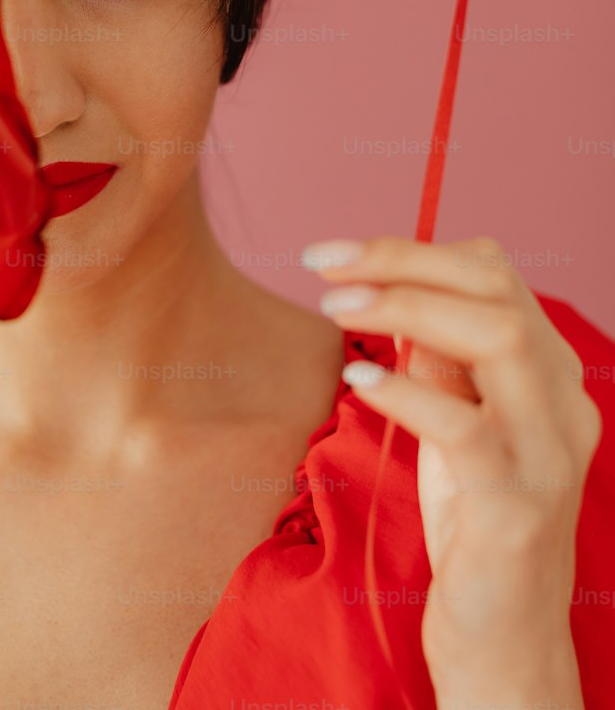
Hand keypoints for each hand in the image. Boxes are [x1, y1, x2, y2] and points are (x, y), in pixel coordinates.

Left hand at [301, 234, 601, 705]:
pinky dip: (408, 392)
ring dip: (406, 308)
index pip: (494, 273)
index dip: (413, 250)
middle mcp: (564, 402)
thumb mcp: (451, 418)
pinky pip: (467, 429)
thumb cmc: (471, 517)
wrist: (503, 636)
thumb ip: (434, 356)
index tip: (338, 253)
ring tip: (335, 307)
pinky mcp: (516, 507)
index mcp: (550, 372)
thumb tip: (384, 286)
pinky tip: (357, 379)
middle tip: (323, 264)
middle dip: (403, 262)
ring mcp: (548, 453)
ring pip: (499, 339)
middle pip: (497, 292)